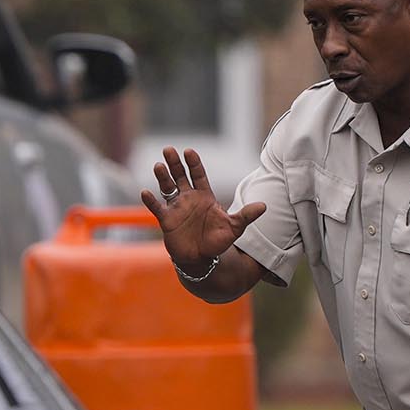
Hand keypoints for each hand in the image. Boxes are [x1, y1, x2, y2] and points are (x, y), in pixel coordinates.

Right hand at [138, 146, 265, 273]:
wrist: (202, 259)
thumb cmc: (217, 241)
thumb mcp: (234, 227)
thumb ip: (246, 216)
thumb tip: (264, 206)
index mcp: (205, 196)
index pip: (198, 175)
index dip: (194, 163)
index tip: (189, 151)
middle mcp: (189, 199)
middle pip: (180, 176)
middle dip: (175, 163)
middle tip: (168, 150)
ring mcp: (176, 208)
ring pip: (167, 188)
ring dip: (162, 177)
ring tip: (158, 166)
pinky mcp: (167, 220)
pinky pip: (157, 208)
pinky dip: (151, 201)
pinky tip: (145, 192)